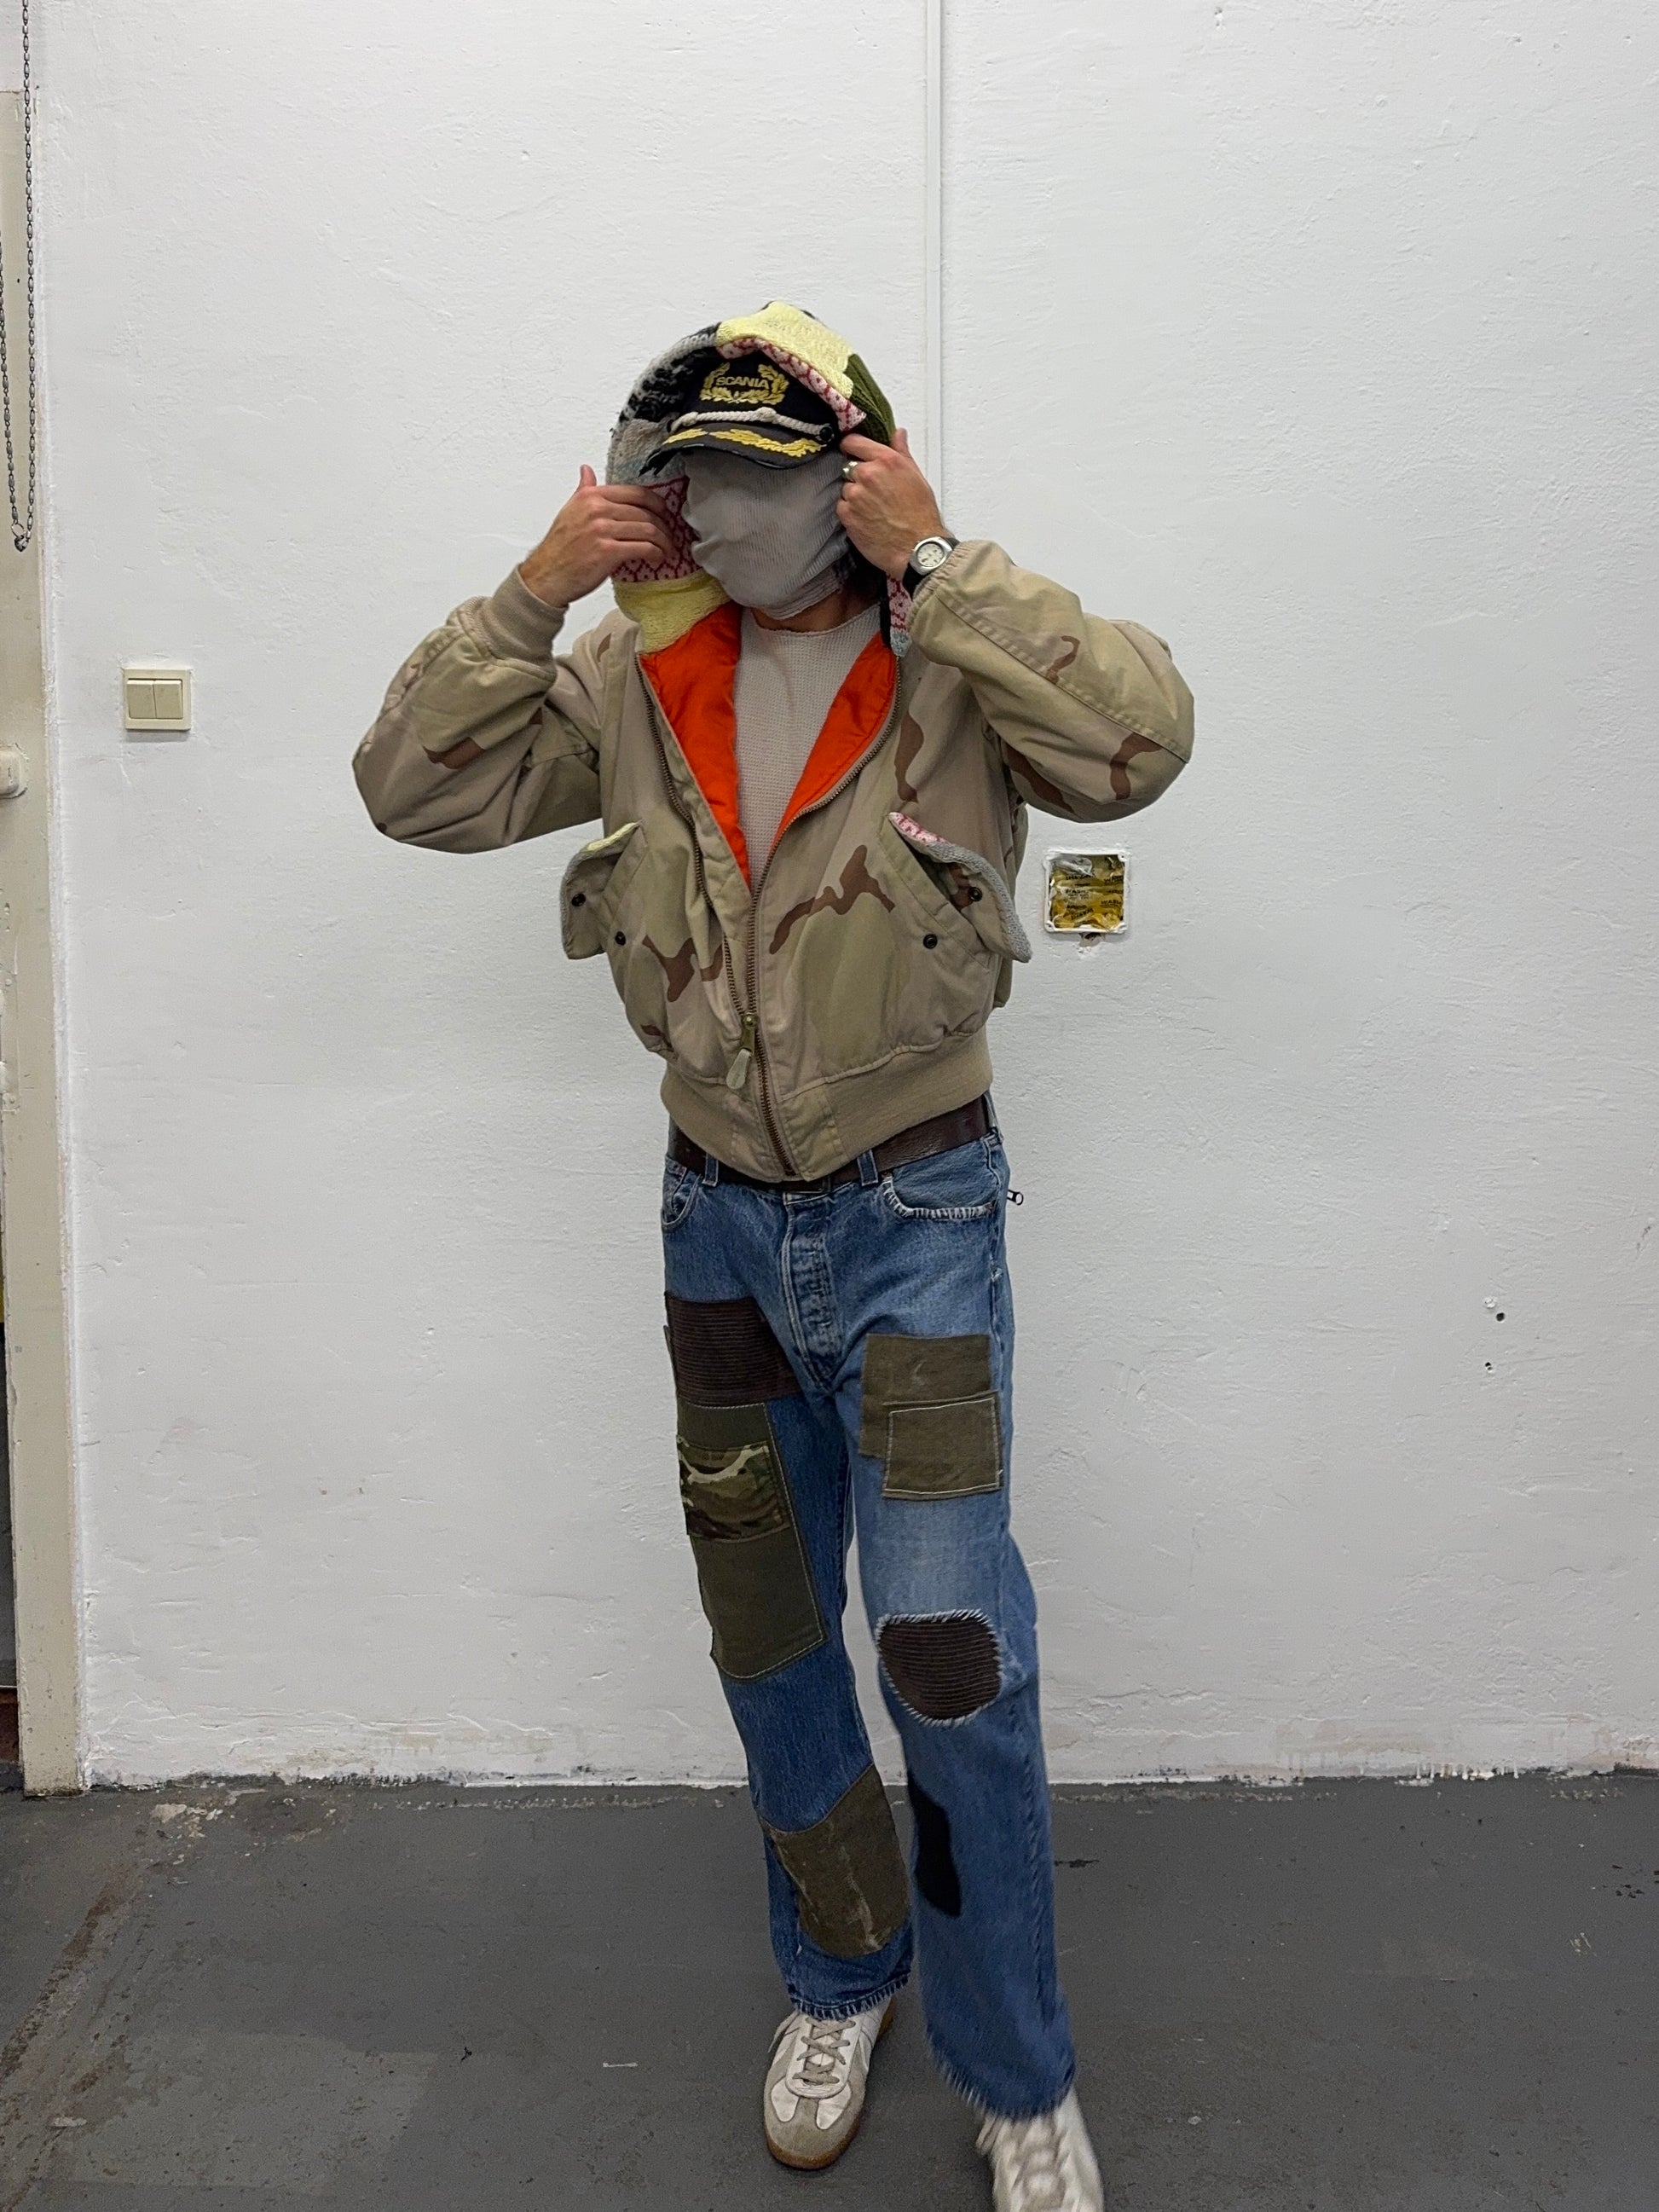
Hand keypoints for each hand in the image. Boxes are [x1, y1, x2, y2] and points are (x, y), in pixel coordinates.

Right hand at [518, 466, 676, 605]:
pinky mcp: (608, 552)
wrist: (545, 577)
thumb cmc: (558, 549)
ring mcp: (603, 530)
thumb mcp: (569, 511)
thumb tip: (586, 471)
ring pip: (648, 529)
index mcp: (591, 496)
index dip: (656, 503)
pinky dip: (656, 553)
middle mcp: (597, 509)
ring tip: (666, 549)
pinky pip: (643, 548)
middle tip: (669, 536)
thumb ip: (583, 490)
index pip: (635, 493)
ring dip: (664, 541)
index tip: (664, 513)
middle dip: (664, 525)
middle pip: (645, 512)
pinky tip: (658, 558)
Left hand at [835, 428, 947, 581]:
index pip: (853, 442)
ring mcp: (855, 495)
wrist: (916, 547)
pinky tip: (868, 519)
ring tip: (874, 509)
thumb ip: (902, 452)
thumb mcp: (916, 476)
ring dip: (855, 496)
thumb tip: (898, 435)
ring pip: (846, 489)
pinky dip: (851, 512)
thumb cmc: (920, 515)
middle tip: (875, 492)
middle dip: (859, 477)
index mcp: (885, 460)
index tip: (852, 451)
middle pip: (850, 467)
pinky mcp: (847, 515)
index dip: (852, 447)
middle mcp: (868, 474)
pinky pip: (842, 507)